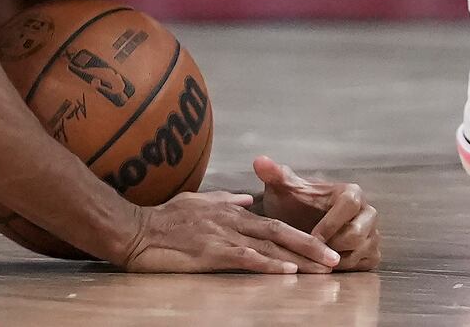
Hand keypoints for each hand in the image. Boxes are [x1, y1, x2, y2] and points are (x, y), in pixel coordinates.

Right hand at [116, 189, 340, 273]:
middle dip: (310, 246)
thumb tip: (248, 197)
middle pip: (279, 232)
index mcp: (229, 211)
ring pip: (269, 245)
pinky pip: (247, 258)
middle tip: (335, 258)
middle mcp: (231, 221)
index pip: (272, 222)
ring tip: (324, 269)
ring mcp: (222, 236)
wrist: (134, 230)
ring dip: (299, 258)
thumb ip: (224, 200)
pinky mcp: (211, 252)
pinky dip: (269, 264)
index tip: (321, 245)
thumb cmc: (161, 219)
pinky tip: (287, 271)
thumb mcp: (195, 201)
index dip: (299, 235)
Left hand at [251, 156, 380, 271]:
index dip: (331, 222)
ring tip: (316, 256)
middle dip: (335, 244)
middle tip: (312, 250)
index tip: (311, 236)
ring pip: (362, 250)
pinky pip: (364, 264)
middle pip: (359, 231)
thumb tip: (260, 161)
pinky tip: (325, 264)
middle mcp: (367, 212)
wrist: (299, 222)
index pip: (349, 204)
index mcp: (351, 192)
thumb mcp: (282, 189)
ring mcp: (372, 233)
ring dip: (338, 257)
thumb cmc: (292, 203)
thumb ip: (272, 174)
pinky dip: (345, 267)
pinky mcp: (372, 252)